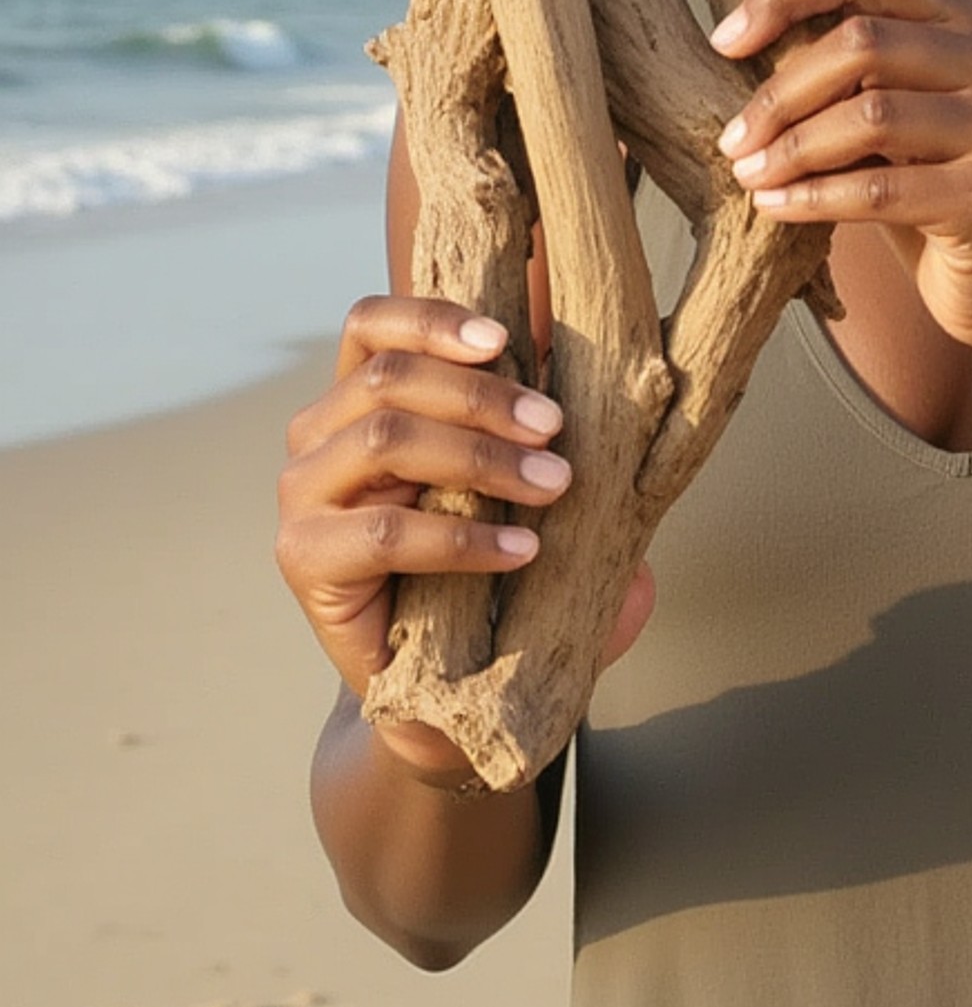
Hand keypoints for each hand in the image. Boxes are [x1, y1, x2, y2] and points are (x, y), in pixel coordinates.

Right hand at [276, 296, 653, 779]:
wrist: (436, 687)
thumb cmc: (483, 567)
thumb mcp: (515, 489)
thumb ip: (546, 436)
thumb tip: (634, 393)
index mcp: (357, 396)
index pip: (372, 324)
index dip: (433, 319)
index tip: (506, 338)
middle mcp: (317, 436)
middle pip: (389, 378)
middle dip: (484, 396)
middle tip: (556, 429)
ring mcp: (302, 497)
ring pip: (384, 439)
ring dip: (481, 456)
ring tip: (553, 487)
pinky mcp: (304, 560)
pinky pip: (383, 531)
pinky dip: (461, 536)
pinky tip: (520, 550)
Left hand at [709, 0, 971, 357]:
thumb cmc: (937, 185)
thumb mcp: (898, 109)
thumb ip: (849, 67)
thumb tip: (738, 41)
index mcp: (965, 18)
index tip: (724, 41)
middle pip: (860, 41)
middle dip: (779, 92)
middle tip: (733, 139)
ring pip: (869, 114)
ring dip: (791, 148)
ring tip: (749, 173)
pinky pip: (880, 188)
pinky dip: (813, 197)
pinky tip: (775, 207)